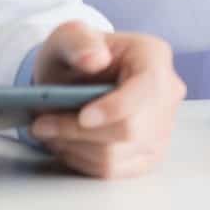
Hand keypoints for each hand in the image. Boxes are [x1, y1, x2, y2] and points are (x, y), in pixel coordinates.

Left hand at [28, 21, 186, 178]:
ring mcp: (161, 129)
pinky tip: (66, 144)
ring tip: (49, 132)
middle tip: (42, 124)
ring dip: (75, 148)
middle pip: (131, 129)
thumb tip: (95, 58)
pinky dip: (82, 161)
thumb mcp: (68, 38)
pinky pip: (113, 171)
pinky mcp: (148, 156)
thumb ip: (78, 41)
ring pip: (118, 154)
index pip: (148, 87)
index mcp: (154, 56)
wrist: (77, 79)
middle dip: (80, 131)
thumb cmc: (76, 55)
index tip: (83, 116)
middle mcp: (167, 93)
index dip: (117, 106)